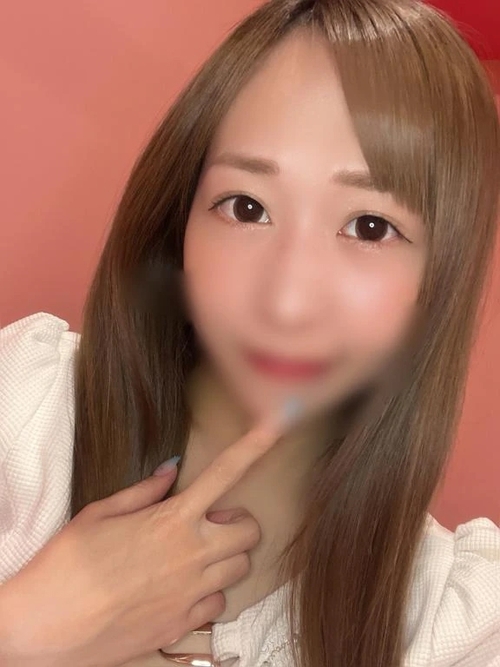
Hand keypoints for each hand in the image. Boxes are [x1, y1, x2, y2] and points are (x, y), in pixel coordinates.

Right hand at [0, 411, 290, 666]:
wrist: (44, 628)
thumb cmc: (65, 565)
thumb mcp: (99, 515)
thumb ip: (143, 492)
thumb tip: (170, 471)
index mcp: (172, 519)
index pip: (225, 473)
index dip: (255, 446)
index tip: (276, 424)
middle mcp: (192, 554)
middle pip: (250, 531)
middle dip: (237, 523)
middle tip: (209, 524)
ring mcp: (191, 592)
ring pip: (240, 569)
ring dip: (225, 558)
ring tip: (193, 557)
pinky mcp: (183, 625)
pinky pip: (218, 605)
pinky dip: (208, 594)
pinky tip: (181, 589)